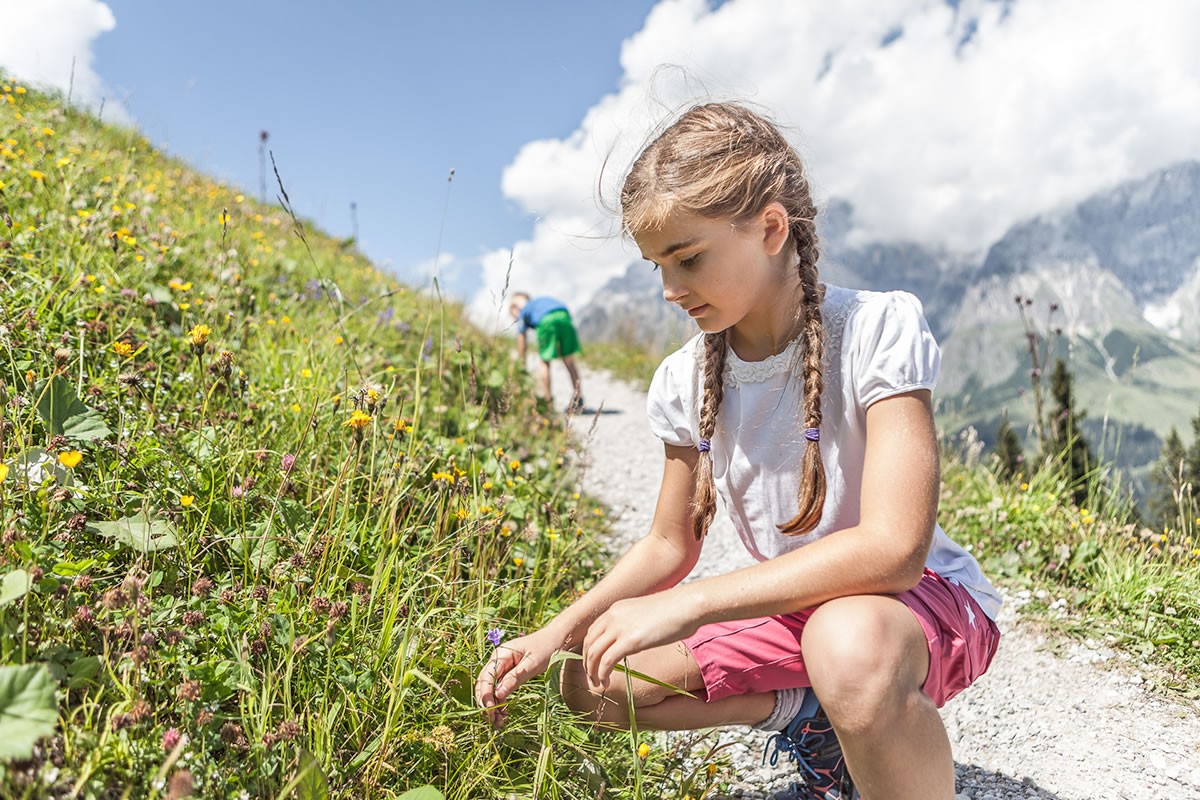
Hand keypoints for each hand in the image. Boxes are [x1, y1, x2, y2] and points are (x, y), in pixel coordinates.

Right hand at [474, 628, 559, 726]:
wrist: (555, 639)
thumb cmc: (546, 648)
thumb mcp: (532, 664)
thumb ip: (514, 678)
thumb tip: (498, 694)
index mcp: (501, 655)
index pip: (486, 677)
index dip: (485, 695)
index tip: (490, 711)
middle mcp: (498, 660)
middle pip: (484, 684)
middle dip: (485, 703)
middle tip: (492, 721)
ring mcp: (502, 667)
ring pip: (490, 688)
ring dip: (492, 705)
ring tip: (498, 722)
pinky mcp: (508, 673)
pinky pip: (499, 689)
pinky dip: (499, 701)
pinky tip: (504, 714)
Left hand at [581, 590, 699, 690]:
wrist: (688, 604)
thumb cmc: (676, 610)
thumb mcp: (647, 614)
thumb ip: (636, 624)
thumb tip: (638, 637)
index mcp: (616, 609)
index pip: (591, 631)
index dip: (589, 649)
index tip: (593, 664)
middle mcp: (613, 616)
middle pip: (588, 642)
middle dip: (586, 662)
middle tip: (592, 677)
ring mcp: (620, 627)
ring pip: (593, 653)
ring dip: (592, 671)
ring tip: (597, 684)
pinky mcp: (630, 641)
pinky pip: (606, 661)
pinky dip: (602, 674)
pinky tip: (606, 683)